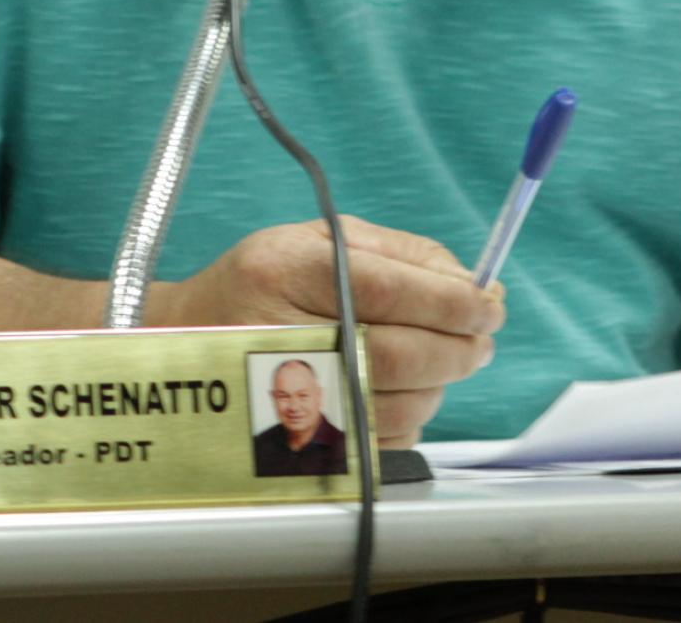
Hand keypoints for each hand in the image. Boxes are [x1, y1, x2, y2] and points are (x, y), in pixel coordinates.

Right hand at [163, 217, 501, 449]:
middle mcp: (279, 331)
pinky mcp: (295, 442)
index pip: (390, 289)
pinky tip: (401, 392)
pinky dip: (409, 419)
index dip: (452, 302)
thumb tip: (474, 285)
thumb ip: (402, 253)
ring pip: (396, 404)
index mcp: (287, 269)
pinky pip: (380, 442)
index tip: (490, 305)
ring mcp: (283, 396)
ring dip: (439, 386)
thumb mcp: (321, 239)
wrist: (190, 338)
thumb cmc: (266, 281)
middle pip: (398, 353)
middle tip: (482, 339)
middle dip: (459, 348)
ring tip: (441, 362)